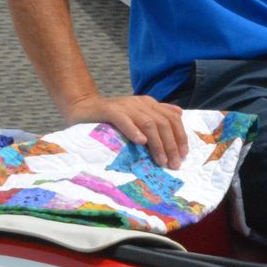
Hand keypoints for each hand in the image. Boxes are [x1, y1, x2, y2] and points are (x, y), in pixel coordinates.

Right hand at [64, 92, 189, 168]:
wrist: (82, 107)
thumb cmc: (111, 118)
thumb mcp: (137, 115)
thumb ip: (157, 114)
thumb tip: (179, 113)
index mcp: (149, 103)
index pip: (172, 118)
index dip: (180, 136)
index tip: (184, 154)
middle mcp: (140, 103)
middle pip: (163, 123)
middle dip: (171, 145)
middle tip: (174, 164)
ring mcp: (125, 106)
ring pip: (148, 123)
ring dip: (157, 144)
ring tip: (161, 160)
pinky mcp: (109, 110)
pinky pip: (124, 120)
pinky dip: (134, 131)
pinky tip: (141, 142)